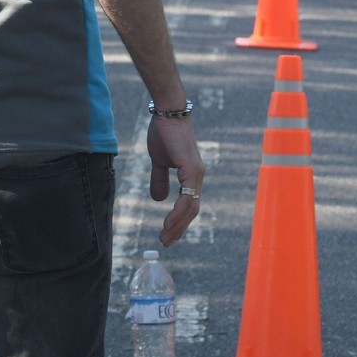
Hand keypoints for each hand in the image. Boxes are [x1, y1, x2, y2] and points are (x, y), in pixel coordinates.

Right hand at [147, 115, 204, 245]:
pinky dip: (178, 212)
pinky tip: (169, 223)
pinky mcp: (191, 169)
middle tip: (166, 243)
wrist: (167, 113)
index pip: (189, 204)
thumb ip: (160, 179)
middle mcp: (197, 176)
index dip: (179, 221)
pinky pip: (187, 197)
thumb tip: (158, 200)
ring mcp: (196, 173)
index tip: (167, 235)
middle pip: (192, 210)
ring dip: (178, 225)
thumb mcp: (159, 161)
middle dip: (179, 229)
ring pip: (191, 207)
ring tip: (165, 238)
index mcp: (191, 175)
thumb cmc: (164, 133)